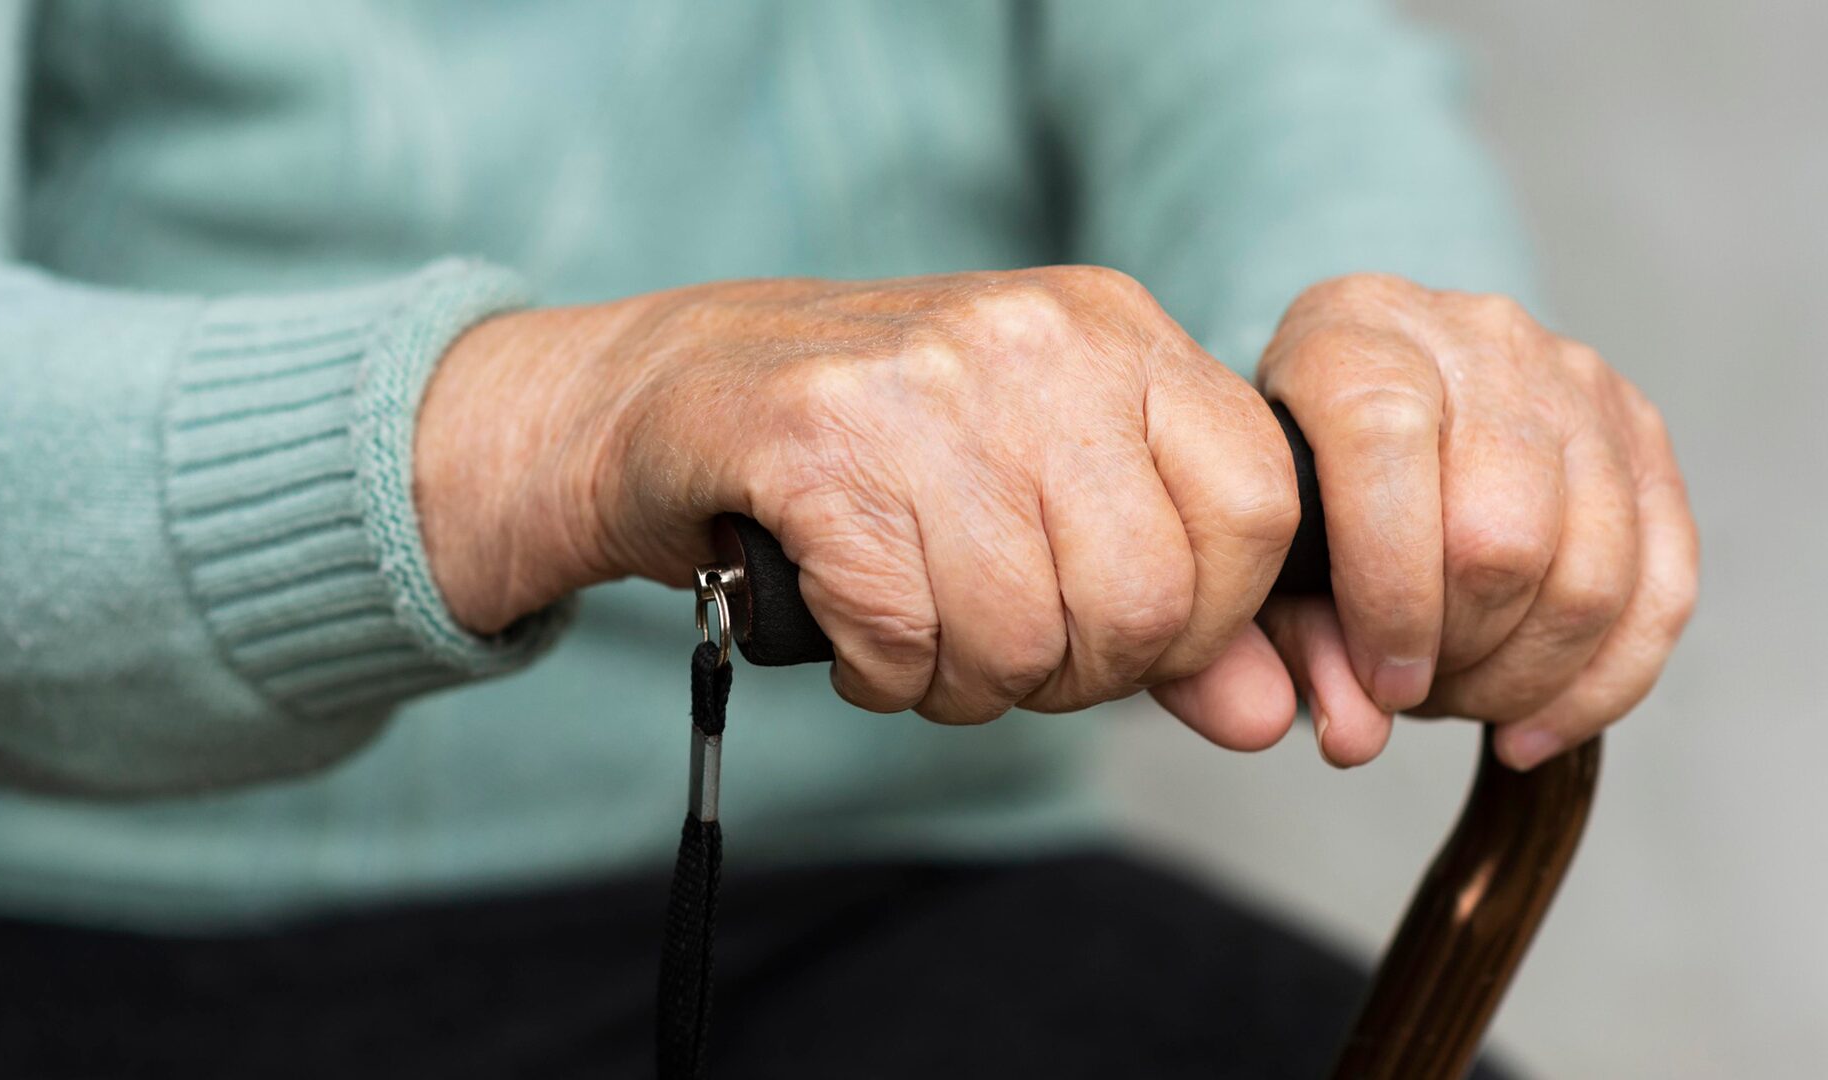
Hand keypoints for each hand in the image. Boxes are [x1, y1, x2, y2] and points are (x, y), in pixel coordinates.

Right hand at [416, 268, 1306, 732]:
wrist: (669, 394)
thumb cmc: (878, 453)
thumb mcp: (1048, 499)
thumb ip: (1173, 608)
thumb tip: (1264, 718)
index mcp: (1115, 330)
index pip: (1257, 506)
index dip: (1209, 619)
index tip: (1124, 639)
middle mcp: (1034, 339)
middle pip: (1145, 598)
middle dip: (1073, 674)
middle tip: (998, 649)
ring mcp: (925, 382)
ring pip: (1022, 633)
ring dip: (967, 684)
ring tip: (920, 636)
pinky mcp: (816, 440)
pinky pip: (906, 639)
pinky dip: (882, 674)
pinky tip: (853, 629)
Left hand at [1237, 273, 1697, 769]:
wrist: (1361, 378)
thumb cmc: (1297, 469)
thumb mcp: (1258, 531)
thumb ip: (1284, 636)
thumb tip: (1357, 736)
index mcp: (1356, 338)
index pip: (1386, 455)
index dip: (1387, 597)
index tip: (1379, 680)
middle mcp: (1477, 340)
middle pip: (1503, 533)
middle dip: (1460, 653)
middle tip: (1416, 692)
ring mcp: (1573, 379)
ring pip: (1593, 571)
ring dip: (1528, 677)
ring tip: (1465, 698)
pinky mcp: (1642, 430)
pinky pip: (1663, 583)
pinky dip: (1604, 682)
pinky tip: (1533, 725)